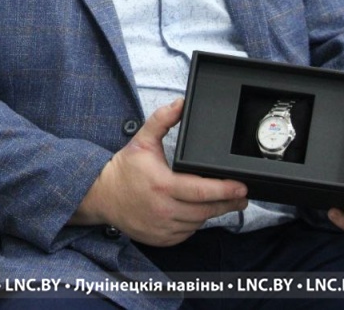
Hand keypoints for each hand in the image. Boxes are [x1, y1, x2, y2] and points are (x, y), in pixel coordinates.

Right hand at [70, 99, 247, 246]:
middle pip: (206, 210)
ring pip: (199, 222)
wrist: (101, 196)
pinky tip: (198, 211)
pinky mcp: (161, 239)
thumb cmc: (124, 169)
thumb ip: (162, 119)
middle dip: (228, 203)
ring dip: (212, 212)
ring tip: (221, 201)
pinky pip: (188, 232)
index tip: (242, 187)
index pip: (202, 191)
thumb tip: (180, 103)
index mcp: (162, 185)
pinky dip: (195, 223)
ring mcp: (163, 227)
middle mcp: (163, 209)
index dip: (226, 190)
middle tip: (241, 196)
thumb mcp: (142, 140)